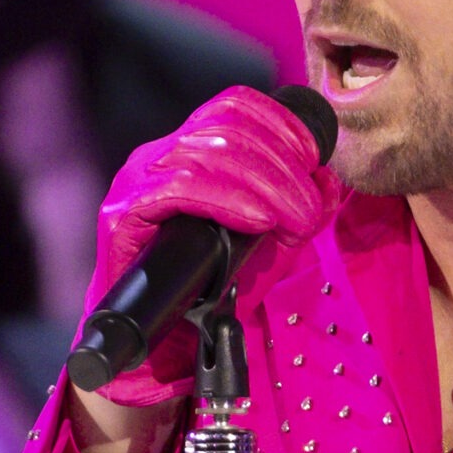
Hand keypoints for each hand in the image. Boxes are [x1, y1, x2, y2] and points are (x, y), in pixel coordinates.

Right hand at [72, 87, 341, 416]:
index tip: (313, 158)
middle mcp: (160, 156)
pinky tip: (257, 221)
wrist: (162, 347)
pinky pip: (179, 188)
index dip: (281, 124)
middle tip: (308, 207)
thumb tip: (328, 179)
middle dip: (282, 165)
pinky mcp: (124, 214)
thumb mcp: (267, 245)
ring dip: (266, 186)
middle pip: (228, 127)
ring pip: (209, 154)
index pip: (235, 106)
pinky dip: (228, 200)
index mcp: (189, 151)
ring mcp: (138, 181)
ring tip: (293, 219)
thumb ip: (297, 211)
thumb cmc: (207, 292)